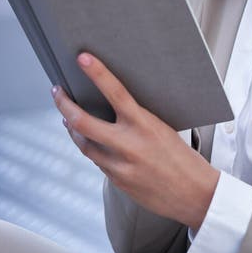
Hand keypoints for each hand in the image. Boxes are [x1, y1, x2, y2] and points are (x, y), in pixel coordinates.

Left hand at [51, 53, 219, 229]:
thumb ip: (136, 119)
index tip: (82, 58)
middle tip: (57, 92)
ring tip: (68, 116)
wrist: (194, 194)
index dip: (98, 73)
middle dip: (64, 105)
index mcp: (145, 125)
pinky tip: (91, 142)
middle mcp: (129, 145)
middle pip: (83, 122)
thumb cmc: (182, 157)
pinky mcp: (117, 182)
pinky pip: (97, 160)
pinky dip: (92, 148)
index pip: (116, 92)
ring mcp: (119, 166)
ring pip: (83, 143)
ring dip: (72, 128)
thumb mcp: (163, 128)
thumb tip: (112, 106)